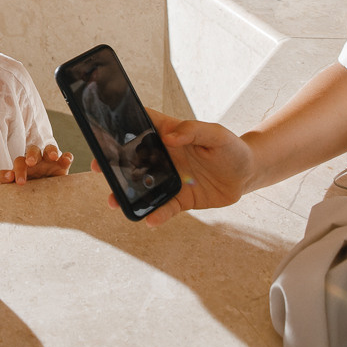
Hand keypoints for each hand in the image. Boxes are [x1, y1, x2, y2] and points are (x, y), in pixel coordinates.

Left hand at [0, 144, 73, 184]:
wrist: (42, 197)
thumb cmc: (25, 188)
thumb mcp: (13, 185)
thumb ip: (5, 179)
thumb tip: (8, 176)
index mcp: (23, 164)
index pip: (19, 162)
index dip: (16, 170)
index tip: (13, 179)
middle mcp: (36, 160)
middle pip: (33, 150)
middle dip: (32, 155)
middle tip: (30, 163)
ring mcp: (50, 161)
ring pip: (50, 149)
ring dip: (51, 151)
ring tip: (53, 157)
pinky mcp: (62, 165)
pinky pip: (65, 157)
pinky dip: (67, 157)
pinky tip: (66, 160)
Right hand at [92, 108, 253, 227]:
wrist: (248, 174)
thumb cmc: (231, 148)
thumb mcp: (216, 134)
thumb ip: (193, 131)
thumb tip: (170, 137)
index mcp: (170, 134)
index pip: (142, 126)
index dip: (121, 126)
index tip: (102, 131)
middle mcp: (165, 156)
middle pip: (133, 158)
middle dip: (113, 163)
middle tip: (98, 168)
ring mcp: (170, 178)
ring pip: (143, 186)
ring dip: (127, 193)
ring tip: (115, 202)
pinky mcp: (180, 198)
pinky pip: (165, 207)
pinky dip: (157, 214)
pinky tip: (149, 220)